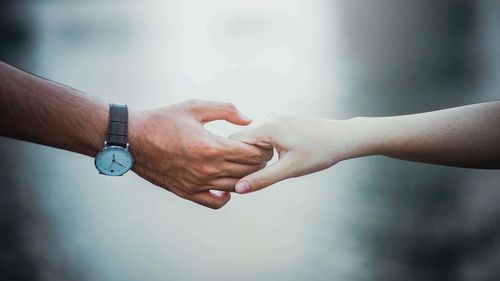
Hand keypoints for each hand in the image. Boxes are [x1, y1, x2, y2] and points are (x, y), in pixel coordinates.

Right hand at [128, 99, 272, 208]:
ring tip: (247, 166)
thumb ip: (225, 110)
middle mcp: (207, 169)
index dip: (263, 149)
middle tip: (261, 154)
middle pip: (248, 171)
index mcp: (211, 147)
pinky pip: (216, 202)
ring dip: (247, 178)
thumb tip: (247, 120)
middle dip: (260, 162)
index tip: (264, 144)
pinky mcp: (188, 192)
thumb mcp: (195, 107)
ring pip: (236, 187)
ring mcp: (198, 183)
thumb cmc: (163, 120)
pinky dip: (226, 195)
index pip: (251, 154)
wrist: (133, 139)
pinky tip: (227, 183)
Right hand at [230, 113, 357, 192]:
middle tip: (250, 177)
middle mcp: (269, 118)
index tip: (234, 175)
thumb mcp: (290, 169)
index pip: (234, 141)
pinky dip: (264, 148)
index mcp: (268, 127)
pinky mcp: (282, 121)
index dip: (231, 159)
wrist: (343, 138)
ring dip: (254, 154)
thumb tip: (238, 189)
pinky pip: (264, 135)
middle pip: (243, 139)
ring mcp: (276, 117)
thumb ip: (262, 179)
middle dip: (243, 158)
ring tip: (267, 168)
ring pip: (254, 138)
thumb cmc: (319, 153)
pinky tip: (276, 159)